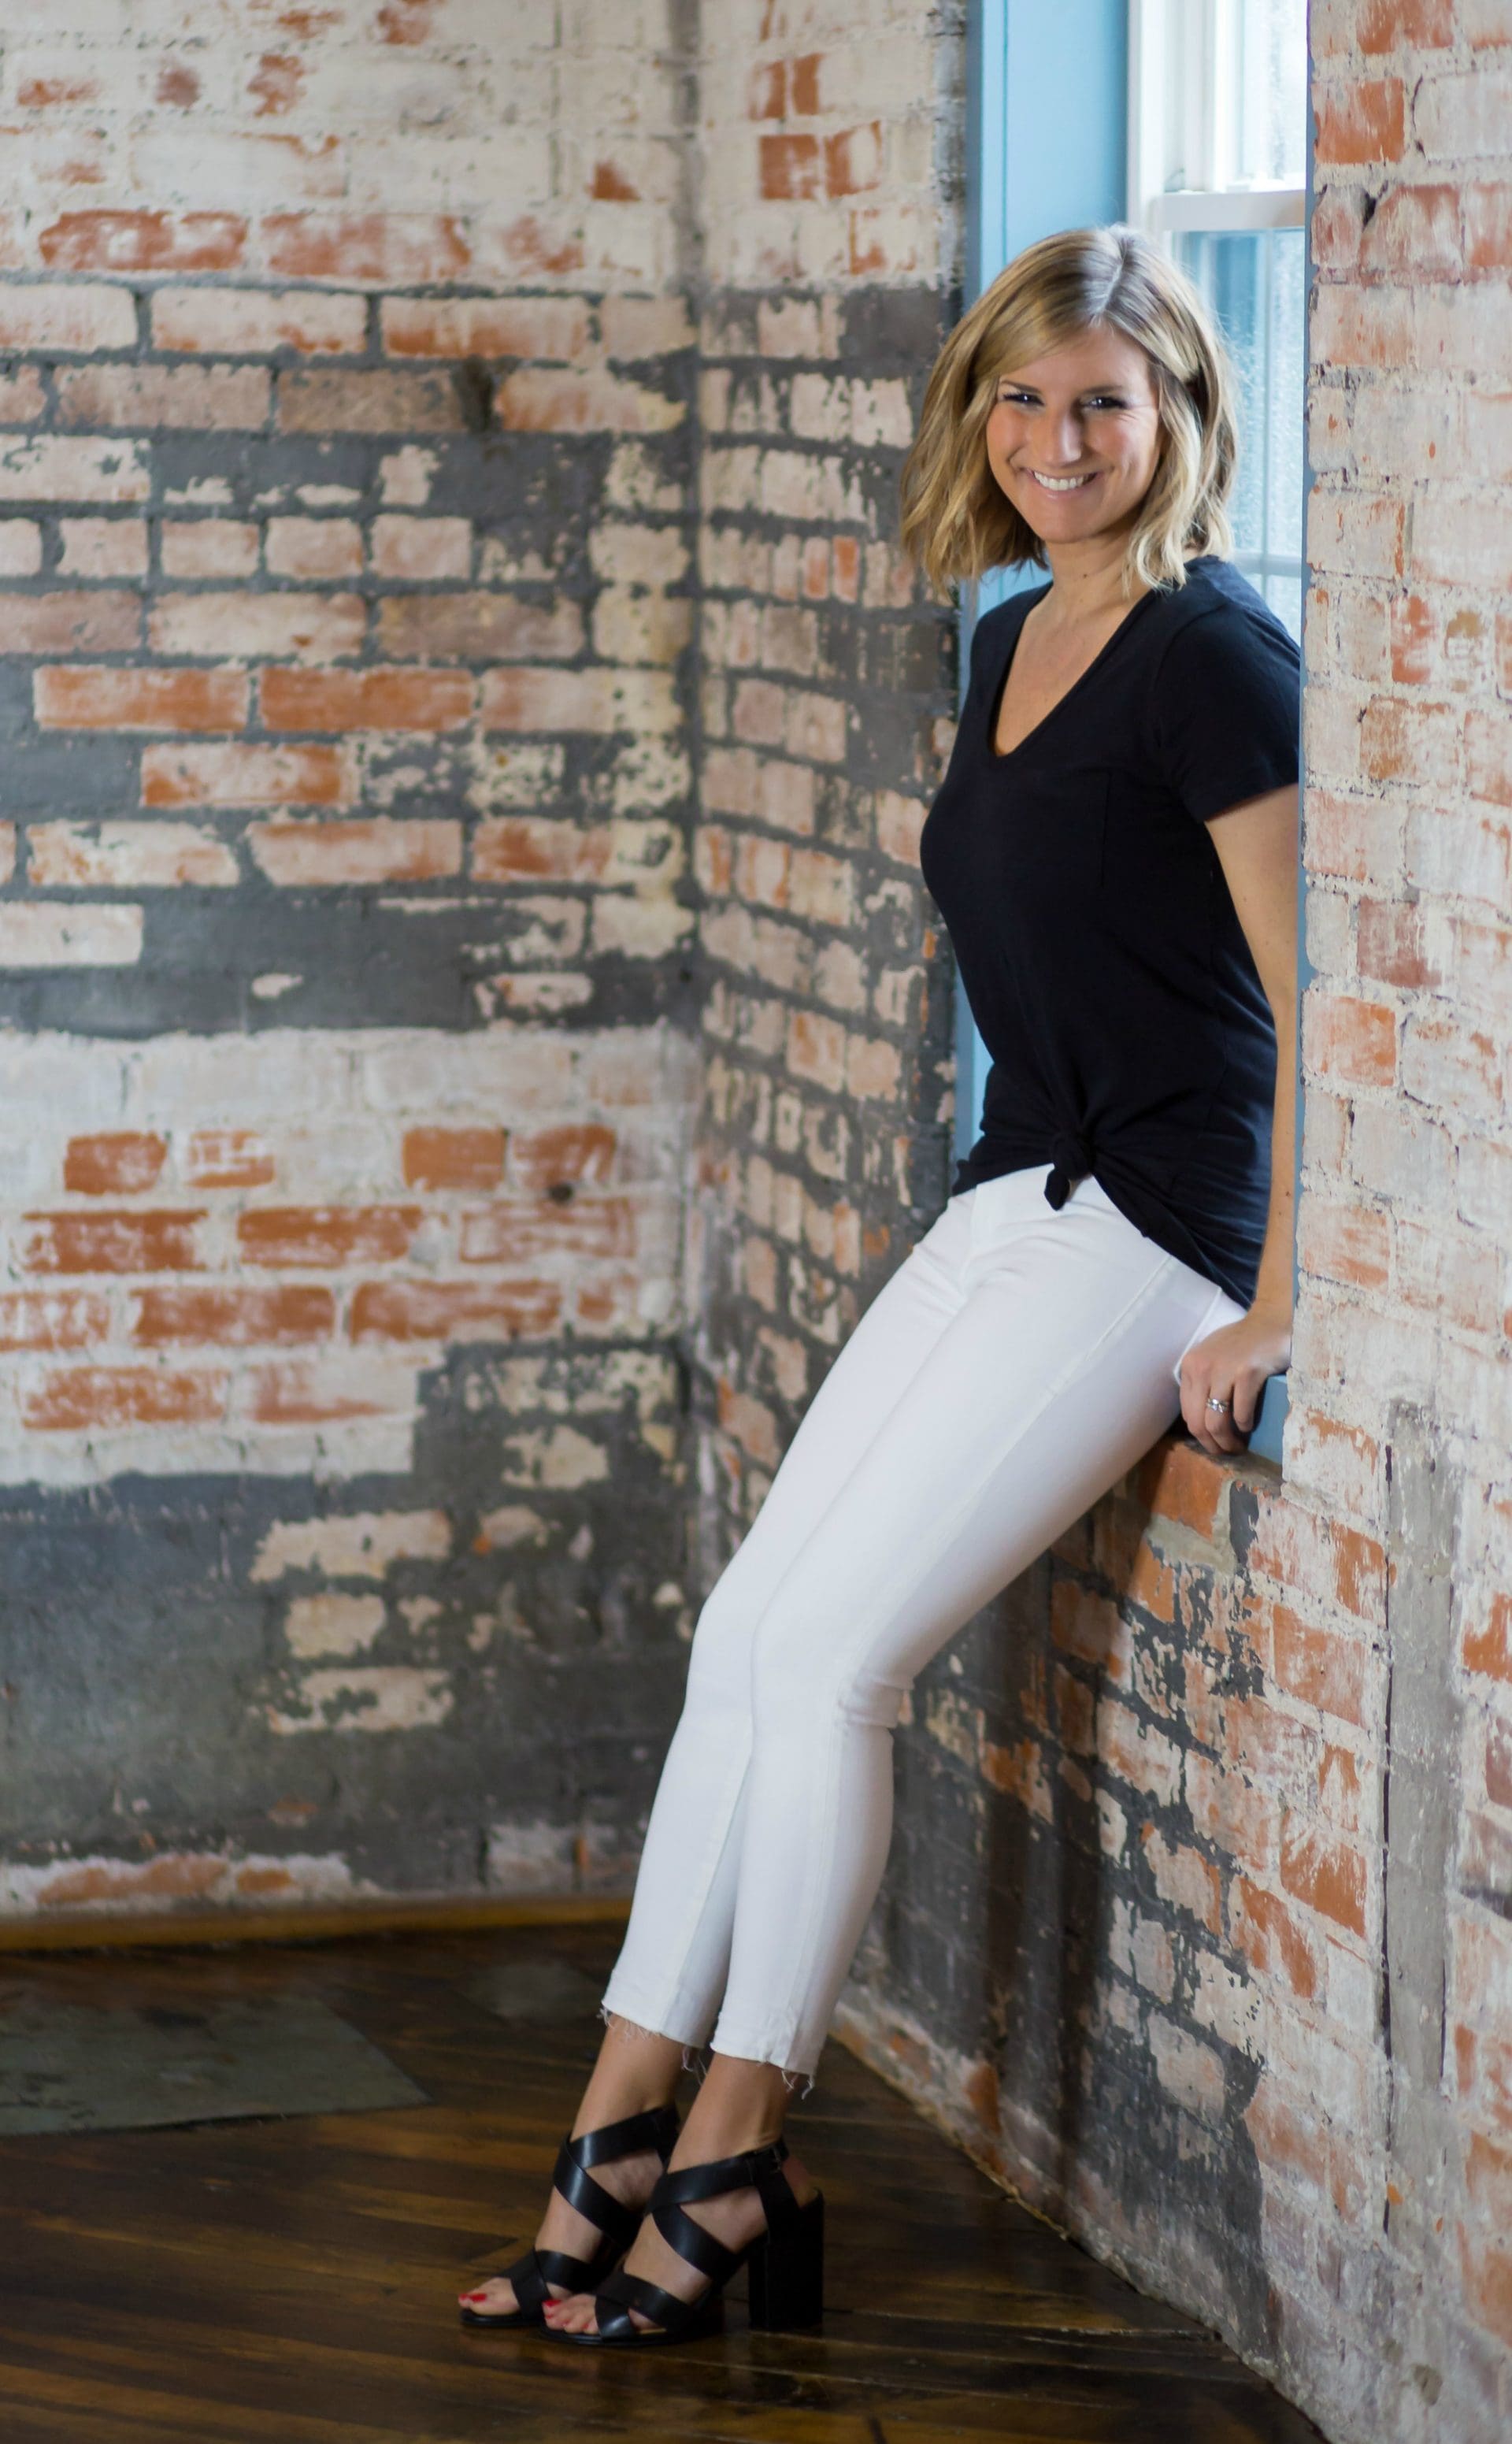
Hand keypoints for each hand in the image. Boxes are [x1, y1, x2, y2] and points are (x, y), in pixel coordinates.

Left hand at [1178, 1302, 1291, 1457]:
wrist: (1271, 1320)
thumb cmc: (1244, 1341)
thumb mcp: (1213, 1358)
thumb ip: (1203, 1382)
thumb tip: (1201, 1420)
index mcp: (1190, 1366)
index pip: (1187, 1413)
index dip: (1200, 1434)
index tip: (1214, 1442)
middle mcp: (1201, 1368)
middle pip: (1198, 1422)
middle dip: (1212, 1444)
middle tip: (1227, 1452)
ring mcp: (1224, 1370)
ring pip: (1216, 1422)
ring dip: (1228, 1441)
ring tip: (1239, 1446)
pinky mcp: (1247, 1373)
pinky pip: (1241, 1412)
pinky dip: (1245, 1425)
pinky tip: (1250, 1426)